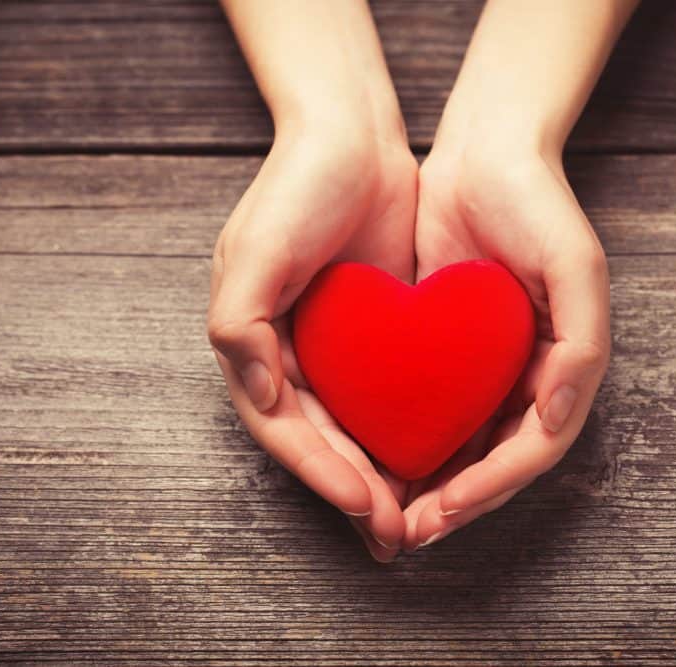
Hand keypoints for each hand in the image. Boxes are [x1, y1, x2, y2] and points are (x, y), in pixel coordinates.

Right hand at [208, 122, 416, 561]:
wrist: (353, 137)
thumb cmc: (297, 187)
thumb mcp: (256, 251)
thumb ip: (240, 326)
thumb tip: (259, 396)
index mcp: (252, 345)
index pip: (285, 429)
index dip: (321, 472)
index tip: (365, 504)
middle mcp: (289, 356)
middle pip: (321, 443)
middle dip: (355, 491)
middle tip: (395, 535)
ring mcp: (334, 350)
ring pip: (356, 432)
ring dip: (381, 478)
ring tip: (416, 519)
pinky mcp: (375, 337)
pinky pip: (389, 399)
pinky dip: (405, 435)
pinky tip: (435, 462)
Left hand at [402, 140, 610, 549]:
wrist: (485, 154)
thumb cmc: (538, 205)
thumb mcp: (575, 265)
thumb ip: (580, 345)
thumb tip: (553, 419)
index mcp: (564, 367)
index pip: (531, 449)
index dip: (491, 487)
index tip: (443, 511)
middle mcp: (529, 376)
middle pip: (495, 462)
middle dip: (456, 503)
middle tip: (409, 533)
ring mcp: (489, 366)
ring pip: (461, 446)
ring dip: (430, 485)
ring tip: (389, 515)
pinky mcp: (449, 350)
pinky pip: (431, 408)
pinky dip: (411, 440)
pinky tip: (375, 456)